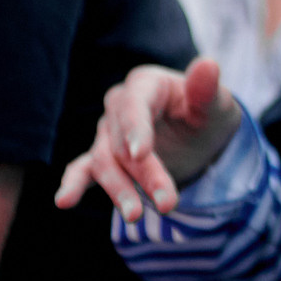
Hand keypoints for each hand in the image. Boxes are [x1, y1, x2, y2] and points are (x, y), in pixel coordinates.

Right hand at [53, 57, 241, 219]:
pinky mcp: (104, 158)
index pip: (134, 107)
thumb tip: (207, 63)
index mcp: (145, 85)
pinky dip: (73, 184)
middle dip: (144, 174)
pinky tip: (64, 201)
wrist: (202, 136)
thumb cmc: (209, 114)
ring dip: (120, 190)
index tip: (141, 154)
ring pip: (105, 162)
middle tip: (168, 203)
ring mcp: (108, 133)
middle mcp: (120, 106)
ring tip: (136, 217)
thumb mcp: (217, 103)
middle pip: (122, 143)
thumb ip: (207, 89)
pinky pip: (83, 170)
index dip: (136, 129)